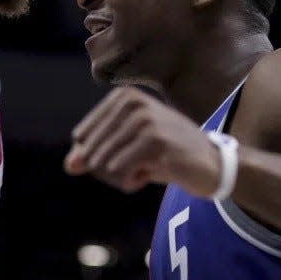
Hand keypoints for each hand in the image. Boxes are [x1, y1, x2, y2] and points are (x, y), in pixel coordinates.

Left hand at [64, 86, 222, 195]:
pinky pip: (119, 173)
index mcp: (123, 97)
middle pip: (90, 151)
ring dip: (121, 178)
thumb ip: (93, 155)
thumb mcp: (126, 150)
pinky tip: (150, 175)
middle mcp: (133, 102)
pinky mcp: (155, 141)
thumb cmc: (165, 155)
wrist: (212, 164)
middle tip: (136, 167)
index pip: (82, 136)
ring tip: (145, 169)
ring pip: (103, 164)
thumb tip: (69, 165)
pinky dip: (130, 182)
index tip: (125, 155)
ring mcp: (145, 119)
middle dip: (108, 170)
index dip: (96, 157)